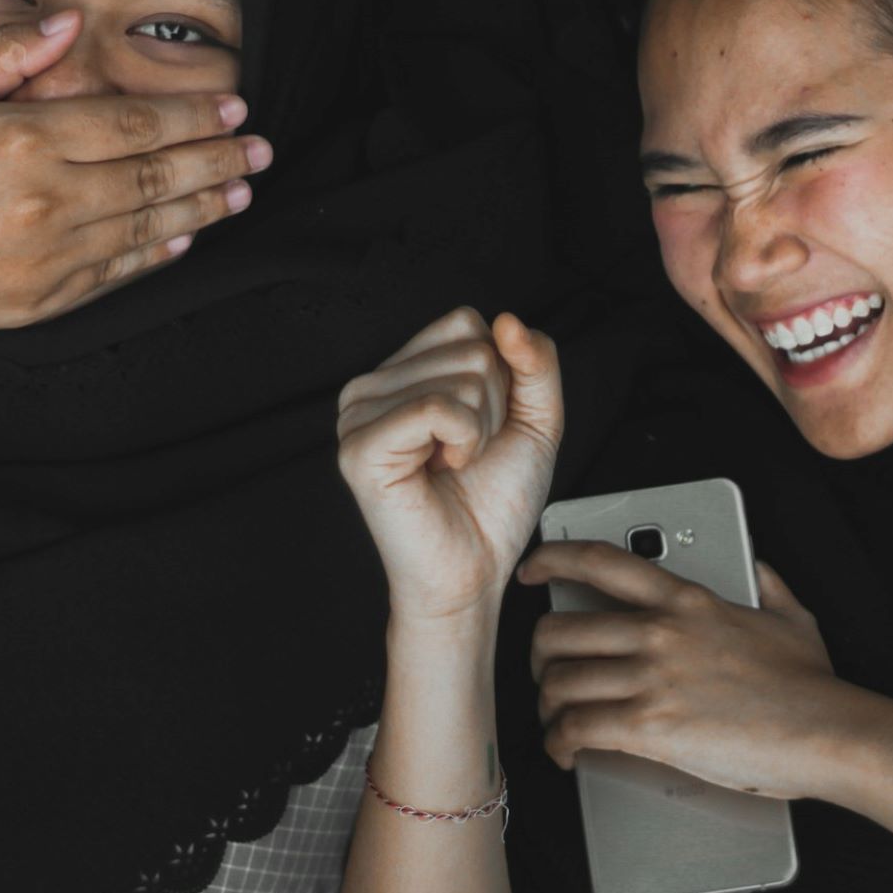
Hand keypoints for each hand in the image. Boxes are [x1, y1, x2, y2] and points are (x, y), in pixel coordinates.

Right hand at [0, 12, 267, 338]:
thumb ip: (6, 55)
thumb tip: (70, 23)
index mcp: (23, 141)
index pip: (133, 124)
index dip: (192, 114)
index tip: (235, 107)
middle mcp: (46, 200)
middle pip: (155, 176)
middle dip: (217, 159)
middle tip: (262, 149)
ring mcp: (47, 257)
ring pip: (146, 227)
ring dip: (202, 207)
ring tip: (241, 190)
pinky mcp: (39, 300)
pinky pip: (115, 274)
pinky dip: (157, 254)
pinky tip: (186, 237)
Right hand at [336, 309, 564, 626]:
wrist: (473, 572)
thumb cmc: (494, 504)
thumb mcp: (535, 419)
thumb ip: (535, 363)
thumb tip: (508, 320)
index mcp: (401, 372)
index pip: (466, 322)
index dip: (500, 378)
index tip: (480, 428)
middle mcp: (370, 385)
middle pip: (471, 347)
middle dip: (494, 407)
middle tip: (466, 454)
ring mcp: (357, 413)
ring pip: (461, 376)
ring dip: (480, 430)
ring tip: (452, 465)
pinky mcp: (360, 446)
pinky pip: (438, 408)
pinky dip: (462, 441)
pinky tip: (441, 469)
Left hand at [521, 545, 844, 799]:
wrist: (830, 732)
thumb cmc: (812, 683)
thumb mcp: (789, 614)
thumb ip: (765, 581)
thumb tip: (756, 564)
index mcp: (686, 599)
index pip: (599, 561)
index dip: (552, 559)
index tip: (532, 570)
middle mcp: (659, 631)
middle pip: (558, 631)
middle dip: (539, 658)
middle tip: (546, 674)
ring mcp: (652, 678)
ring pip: (558, 682)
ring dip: (547, 707)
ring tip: (558, 721)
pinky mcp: (650, 727)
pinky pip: (574, 729)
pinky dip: (558, 744)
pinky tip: (567, 752)